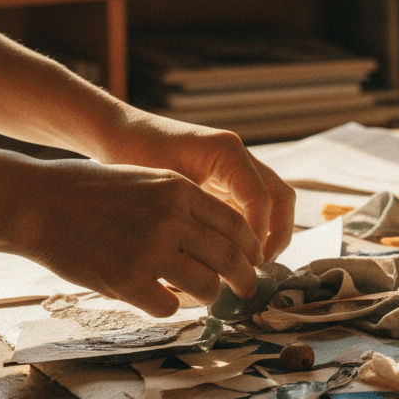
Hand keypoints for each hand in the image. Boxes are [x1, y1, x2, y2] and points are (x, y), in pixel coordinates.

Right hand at [22, 158, 264, 316]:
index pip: (236, 225)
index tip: (254, 261)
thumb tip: (221, 238)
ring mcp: (150, 250)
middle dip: (244, 279)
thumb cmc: (91, 191)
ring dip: (207, 296)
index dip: (251, 248)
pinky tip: (159, 299)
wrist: (38, 202)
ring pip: (206, 287)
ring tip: (200, 296)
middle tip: (246, 290)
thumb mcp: (147, 179)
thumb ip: (184, 205)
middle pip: (229, 259)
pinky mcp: (127, 280)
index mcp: (179, 191)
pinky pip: (167, 306)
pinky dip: (168, 307)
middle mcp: (172, 219)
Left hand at [95, 109, 294, 262]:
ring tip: (248, 264)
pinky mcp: (226, 179)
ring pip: (272, 202)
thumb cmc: (132, 156)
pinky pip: (252, 206)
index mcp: (227, 153)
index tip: (245, 264)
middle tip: (257, 265)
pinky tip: (231, 254)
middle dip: (277, 234)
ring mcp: (235, 168)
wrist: (118, 133)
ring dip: (268, 233)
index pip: (261, 199)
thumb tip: (218, 262)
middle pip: (281, 197)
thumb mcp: (163, 190)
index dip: (258, 235)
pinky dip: (250, 229)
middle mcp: (239, 157)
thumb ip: (195, 219)